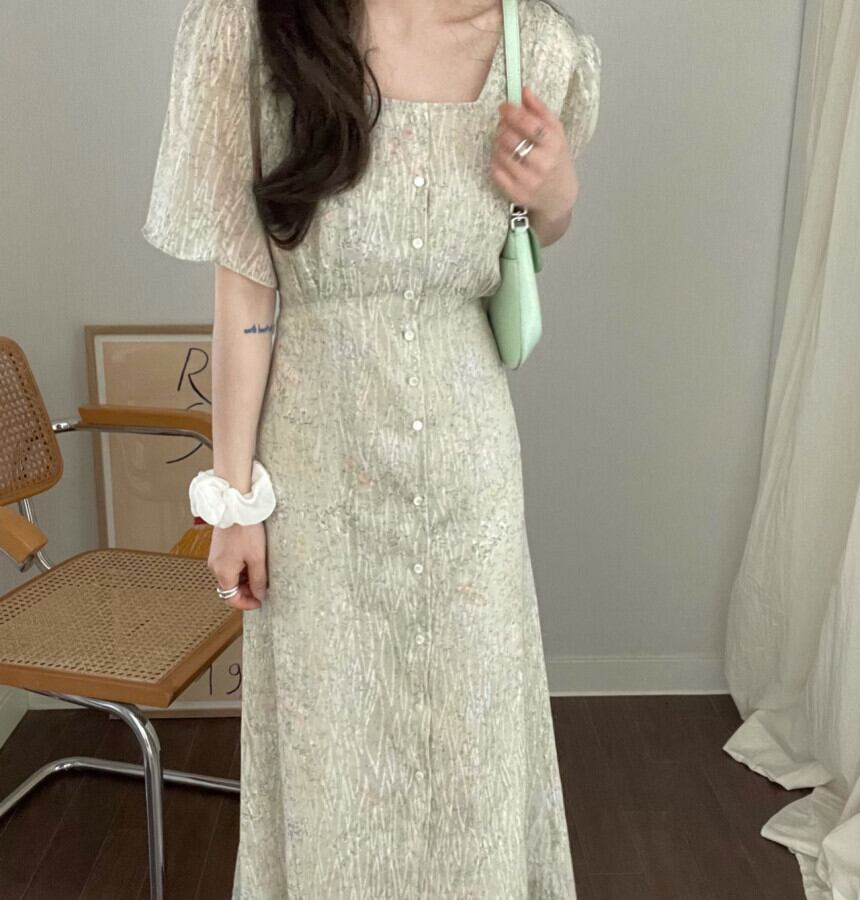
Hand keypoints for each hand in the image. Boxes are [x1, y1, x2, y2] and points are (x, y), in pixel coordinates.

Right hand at [208, 521, 268, 610]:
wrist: (235, 507)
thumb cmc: (246, 530)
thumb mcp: (257, 558)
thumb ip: (258, 580)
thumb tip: (259, 594)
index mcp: (223, 572)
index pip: (231, 598)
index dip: (246, 603)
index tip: (259, 602)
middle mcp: (215, 567)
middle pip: (229, 588)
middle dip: (246, 591)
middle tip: (262, 588)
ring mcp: (215, 557)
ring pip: (230, 577)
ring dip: (244, 580)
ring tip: (260, 574)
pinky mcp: (218, 549)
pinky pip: (228, 566)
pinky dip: (240, 569)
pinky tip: (252, 562)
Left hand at [489, 84, 577, 221]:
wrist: (559, 197)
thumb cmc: (556, 161)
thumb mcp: (556, 134)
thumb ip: (540, 110)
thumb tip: (524, 91)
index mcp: (554, 145)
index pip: (528, 123)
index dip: (512, 112)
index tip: (503, 107)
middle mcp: (542, 164)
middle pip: (510, 138)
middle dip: (503, 127)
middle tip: (503, 126)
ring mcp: (528, 180)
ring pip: (501, 153)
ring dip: (498, 143)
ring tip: (505, 142)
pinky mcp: (516, 193)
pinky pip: (496, 170)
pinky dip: (496, 160)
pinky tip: (503, 158)